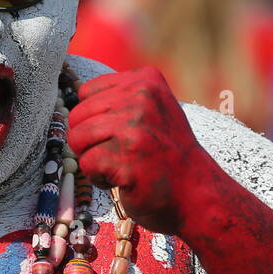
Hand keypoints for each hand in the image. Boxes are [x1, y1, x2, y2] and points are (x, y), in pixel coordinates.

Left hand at [67, 67, 216, 234]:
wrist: (197, 193)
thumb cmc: (167, 153)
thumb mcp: (153, 109)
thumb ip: (120, 97)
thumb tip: (75, 95)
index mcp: (146, 81)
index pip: (86, 92)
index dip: (94, 118)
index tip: (120, 133)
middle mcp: (141, 99)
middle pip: (77, 115)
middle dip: (88, 141)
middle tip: (118, 154)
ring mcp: (134, 128)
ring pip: (77, 139)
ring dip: (92, 159)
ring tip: (121, 165)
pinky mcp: (127, 159)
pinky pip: (87, 164)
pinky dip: (99, 178)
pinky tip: (124, 180)